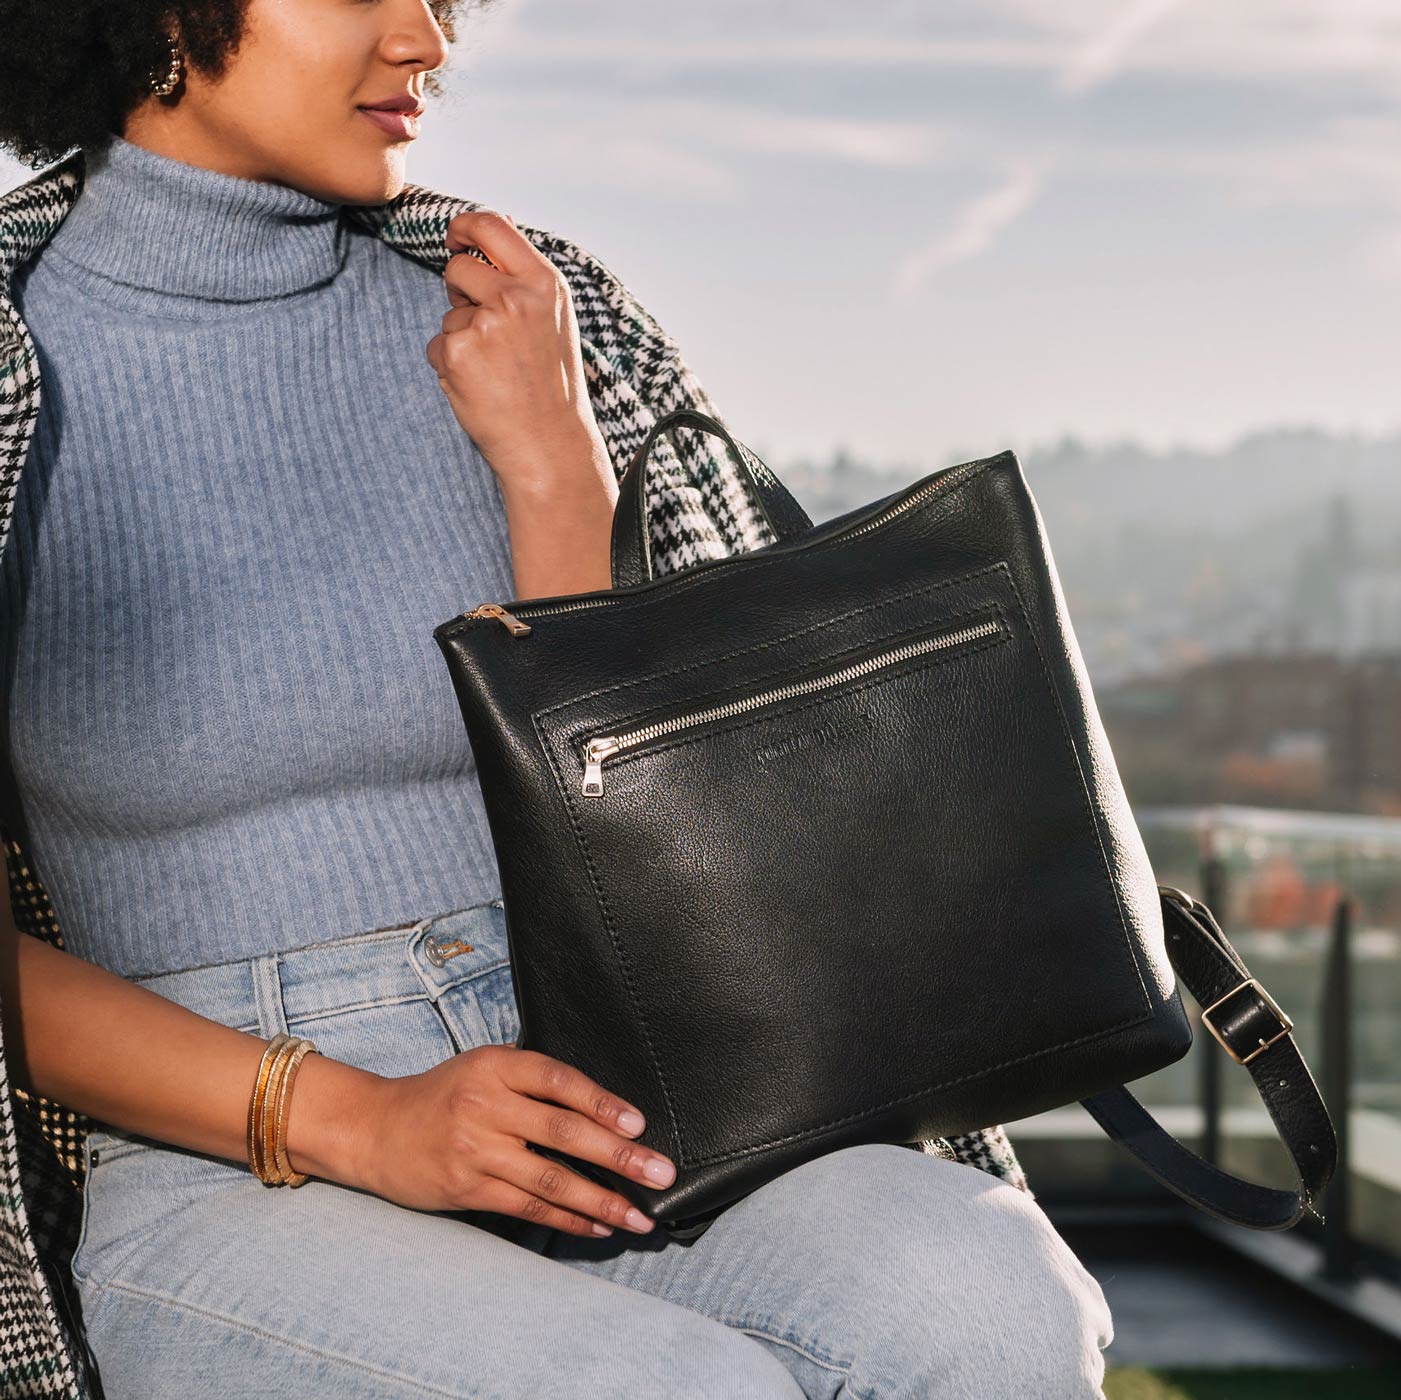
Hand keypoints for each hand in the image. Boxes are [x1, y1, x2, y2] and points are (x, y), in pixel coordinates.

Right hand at [357, 1045, 676, 1237]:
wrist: (377, 1129)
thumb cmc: (444, 1095)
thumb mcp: (484, 1069)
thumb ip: (533, 1082)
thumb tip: (606, 1112)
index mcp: (497, 1066)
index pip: (560, 1080)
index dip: (602, 1102)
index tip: (639, 1125)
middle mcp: (487, 1105)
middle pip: (565, 1132)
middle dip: (620, 1156)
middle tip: (660, 1174)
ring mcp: (476, 1149)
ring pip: (551, 1179)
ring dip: (602, 1201)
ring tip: (639, 1217)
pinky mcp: (468, 1188)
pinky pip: (529, 1207)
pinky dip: (568, 1219)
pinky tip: (598, 1225)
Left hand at [425, 209, 606, 498]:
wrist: (549, 444)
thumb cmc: (551, 384)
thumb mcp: (552, 318)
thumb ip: (522, 277)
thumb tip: (488, 231)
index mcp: (544, 283)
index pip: (491, 225)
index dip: (464, 227)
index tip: (455, 239)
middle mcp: (515, 298)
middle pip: (459, 267)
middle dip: (461, 292)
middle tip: (488, 331)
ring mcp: (485, 326)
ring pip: (449, 314)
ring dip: (461, 338)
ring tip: (496, 370)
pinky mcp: (457, 353)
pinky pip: (437, 345)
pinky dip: (451, 365)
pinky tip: (481, 386)